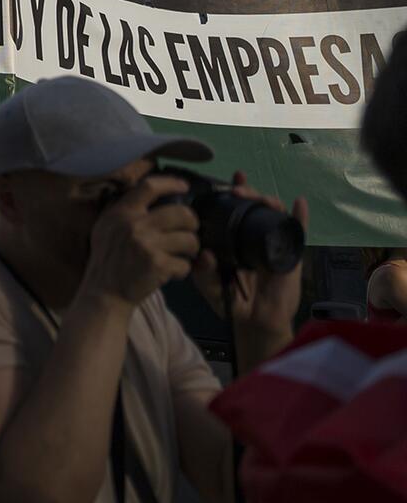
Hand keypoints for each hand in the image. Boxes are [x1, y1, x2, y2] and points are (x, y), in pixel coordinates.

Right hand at [81, 173, 200, 307]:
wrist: (104, 293)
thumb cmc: (107, 260)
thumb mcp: (106, 228)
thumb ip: (125, 212)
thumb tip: (152, 197)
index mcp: (121, 213)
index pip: (149, 187)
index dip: (171, 183)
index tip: (184, 187)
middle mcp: (134, 224)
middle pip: (181, 213)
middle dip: (192, 224)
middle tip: (189, 232)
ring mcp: (147, 244)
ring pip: (189, 240)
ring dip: (191, 250)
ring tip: (182, 256)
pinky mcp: (158, 265)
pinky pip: (185, 264)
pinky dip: (183, 270)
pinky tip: (172, 273)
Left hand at [190, 171, 306, 357]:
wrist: (254, 321)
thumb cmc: (230, 300)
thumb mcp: (208, 284)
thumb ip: (203, 270)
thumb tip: (205, 253)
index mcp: (233, 239)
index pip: (234, 210)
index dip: (233, 193)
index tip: (229, 181)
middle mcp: (253, 237)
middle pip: (254, 206)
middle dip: (248, 193)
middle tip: (238, 190)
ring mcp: (273, 243)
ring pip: (275, 214)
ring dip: (269, 200)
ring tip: (260, 197)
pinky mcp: (291, 255)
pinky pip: (298, 232)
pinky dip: (300, 216)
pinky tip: (299, 202)